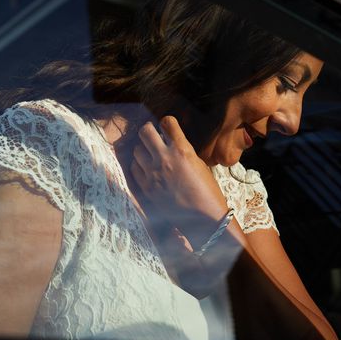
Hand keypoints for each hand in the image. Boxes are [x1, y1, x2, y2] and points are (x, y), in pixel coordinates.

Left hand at [130, 116, 228, 237]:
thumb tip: (169, 142)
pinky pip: (134, 168)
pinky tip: (146, 168)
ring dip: (143, 149)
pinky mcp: (146, 187)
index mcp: (182, 150)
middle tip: (152, 137)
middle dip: (149, 131)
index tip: (166, 127)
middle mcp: (164, 158)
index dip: (166, 123)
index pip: (167, 123)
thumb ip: (182, 150)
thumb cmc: (206, 190)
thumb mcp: (198, 163)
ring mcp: (152, 173)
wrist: (202, 217)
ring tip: (150, 155)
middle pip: (145, 132)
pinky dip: (138, 165)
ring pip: (136, 149)